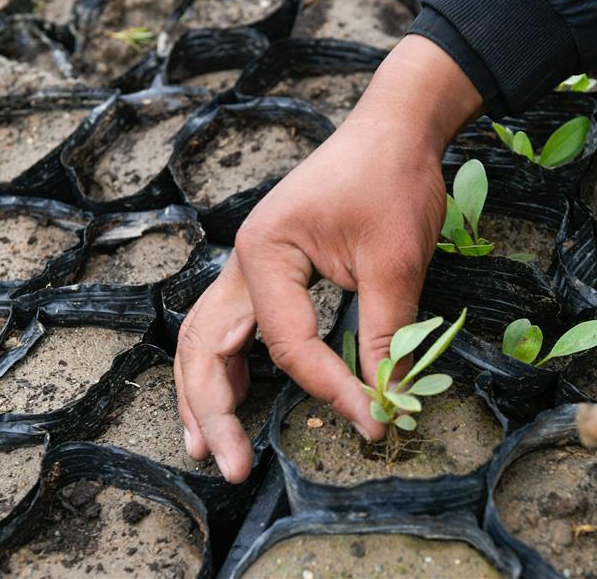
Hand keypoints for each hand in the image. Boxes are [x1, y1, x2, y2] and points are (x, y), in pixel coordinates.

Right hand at [174, 35, 482, 482]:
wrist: (393, 129)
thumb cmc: (392, 180)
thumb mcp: (394, 263)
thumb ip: (384, 336)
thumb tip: (387, 400)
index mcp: (266, 253)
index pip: (289, 344)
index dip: (330, 389)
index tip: (372, 421)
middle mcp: (243, 261)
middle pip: (208, 346)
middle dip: (217, 411)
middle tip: (234, 467)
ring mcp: (249, 264)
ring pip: (204, 336)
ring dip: (202, 391)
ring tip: (206, 445)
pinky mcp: (268, 269)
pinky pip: (230, 323)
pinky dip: (224, 363)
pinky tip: (233, 393)